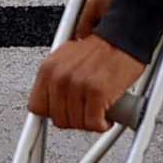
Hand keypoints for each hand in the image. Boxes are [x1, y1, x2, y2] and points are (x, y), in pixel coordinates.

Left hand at [28, 32, 144, 131]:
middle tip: (86, 111)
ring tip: (97, 110)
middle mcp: (60, 77)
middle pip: (58, 119)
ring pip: (77, 124)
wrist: (126, 38)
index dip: (52, 112)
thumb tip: (51, 103)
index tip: (63, 112)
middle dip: (74, 119)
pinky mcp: (97, 93)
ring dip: (90, 122)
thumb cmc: (102, 48)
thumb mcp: (68, 59)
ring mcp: (78, 85)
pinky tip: (106, 116)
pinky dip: (102, 125)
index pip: (36, 106)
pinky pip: (94, 124)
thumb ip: (56, 81)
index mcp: (49, 68)